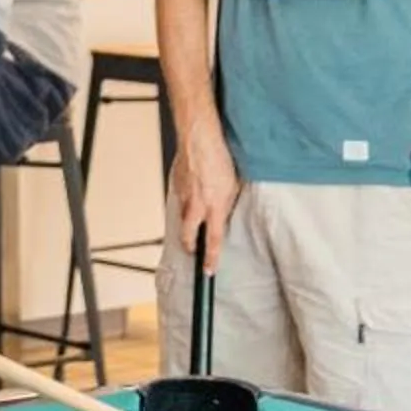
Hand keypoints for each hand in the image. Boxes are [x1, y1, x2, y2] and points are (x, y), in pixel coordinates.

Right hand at [170, 121, 241, 269]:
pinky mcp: (177, 186)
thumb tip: (223, 213)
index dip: (210, 258)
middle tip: (192, 249)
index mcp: (215, 207)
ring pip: (183, 217)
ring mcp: (184, 196)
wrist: (200, 139)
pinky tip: (193, 191)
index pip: (212, 240)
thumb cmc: (220, 158)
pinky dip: (186, 201)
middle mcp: (197, 205)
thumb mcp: (233, 185)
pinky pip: (180, 200)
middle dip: (189, 246)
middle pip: (188, 236)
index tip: (208, 270)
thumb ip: (227, 203)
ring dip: (189, 220)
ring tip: (196, 214)